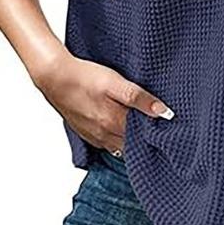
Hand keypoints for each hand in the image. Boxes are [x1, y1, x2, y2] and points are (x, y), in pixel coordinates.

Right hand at [29, 49, 173, 154]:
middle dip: (145, 141)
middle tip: (160, 133)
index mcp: (115, 123)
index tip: (169, 133)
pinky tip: (120, 129)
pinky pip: (106, 143)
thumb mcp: (116, 83)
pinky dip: (116, 140)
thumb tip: (164, 112)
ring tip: (143, 131)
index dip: (157, 135)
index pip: (143, 138)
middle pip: (132, 146)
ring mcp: (94, 135)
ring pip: (119, 147)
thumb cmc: (85, 77)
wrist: (54, 77)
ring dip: (131, 142)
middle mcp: (105, 134)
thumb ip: (139, 98)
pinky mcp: (85, 132)